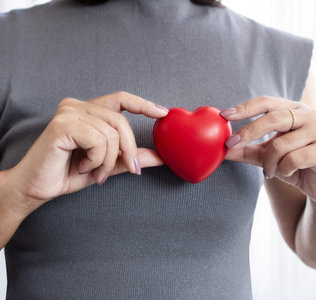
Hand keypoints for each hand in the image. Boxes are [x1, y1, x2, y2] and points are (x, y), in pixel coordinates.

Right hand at [7, 91, 168, 213]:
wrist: (34, 188)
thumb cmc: (66, 174)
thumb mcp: (106, 165)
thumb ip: (129, 157)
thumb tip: (159, 156)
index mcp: (88, 110)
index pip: (121, 99)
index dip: (143, 104)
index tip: (163, 113)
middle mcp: (77, 106)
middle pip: (121, 121)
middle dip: (129, 149)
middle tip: (130, 169)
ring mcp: (68, 113)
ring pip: (111, 133)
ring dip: (108, 160)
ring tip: (95, 172)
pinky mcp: (62, 125)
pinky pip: (97, 140)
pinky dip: (96, 159)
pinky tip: (82, 167)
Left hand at [220, 95, 315, 202]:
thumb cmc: (295, 165)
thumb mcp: (267, 156)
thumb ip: (247, 149)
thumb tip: (222, 148)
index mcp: (296, 110)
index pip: (267, 102)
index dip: (245, 108)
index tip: (224, 116)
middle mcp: (310, 116)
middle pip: (273, 118)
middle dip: (249, 132)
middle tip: (231, 144)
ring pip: (280, 144)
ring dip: (269, 162)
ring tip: (270, 171)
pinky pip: (293, 159)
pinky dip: (283, 169)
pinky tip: (287, 173)